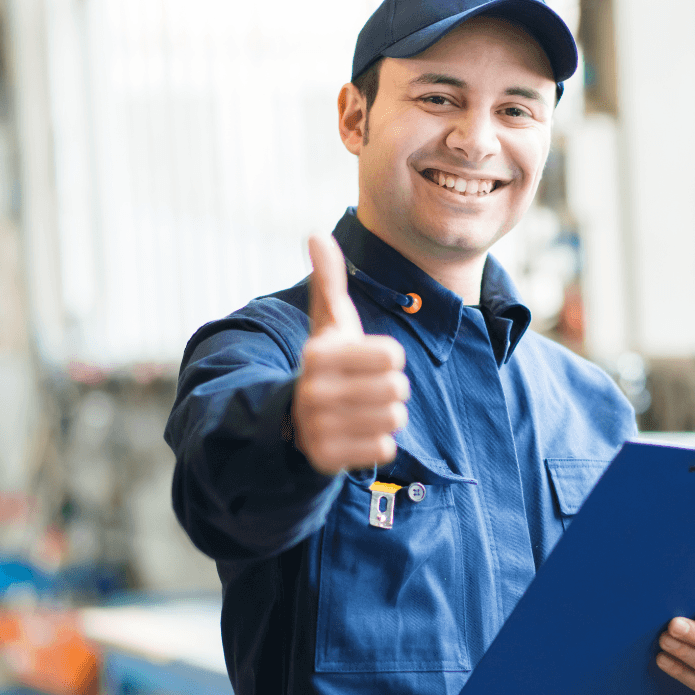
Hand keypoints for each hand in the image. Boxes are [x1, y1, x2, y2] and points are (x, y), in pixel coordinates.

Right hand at [292, 235, 407, 474]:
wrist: (296, 419)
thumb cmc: (328, 363)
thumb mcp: (328, 322)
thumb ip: (328, 279)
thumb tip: (315, 234)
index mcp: (319, 354)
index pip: (394, 356)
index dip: (388, 358)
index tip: (365, 362)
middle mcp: (314, 391)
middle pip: (398, 389)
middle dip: (389, 389)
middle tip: (364, 389)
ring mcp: (318, 428)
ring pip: (395, 419)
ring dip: (386, 415)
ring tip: (362, 410)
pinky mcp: (327, 460)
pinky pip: (385, 449)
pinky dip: (379, 442)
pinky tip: (358, 434)